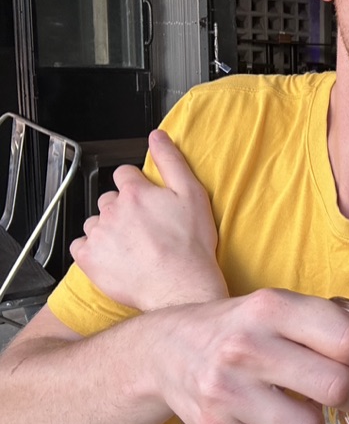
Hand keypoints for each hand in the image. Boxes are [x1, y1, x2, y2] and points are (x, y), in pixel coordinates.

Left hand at [70, 129, 226, 310]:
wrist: (180, 286)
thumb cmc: (190, 245)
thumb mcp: (193, 195)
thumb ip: (172, 161)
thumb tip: (157, 136)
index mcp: (135, 192)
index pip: (124, 175)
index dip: (137, 186)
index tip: (146, 201)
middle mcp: (112, 209)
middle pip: (109, 199)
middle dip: (122, 209)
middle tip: (143, 228)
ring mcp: (98, 234)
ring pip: (95, 222)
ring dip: (107, 229)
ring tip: (130, 245)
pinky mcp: (89, 258)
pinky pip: (81, 246)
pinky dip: (93, 250)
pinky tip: (115, 257)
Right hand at [154, 289, 348, 423]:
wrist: (167, 350)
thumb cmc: (242, 327)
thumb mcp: (284, 306)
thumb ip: (339, 315)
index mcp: (270, 307)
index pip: (348, 340)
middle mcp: (246, 346)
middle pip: (336, 386)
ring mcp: (228, 391)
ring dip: (322, 422)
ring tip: (313, 407)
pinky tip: (284, 420)